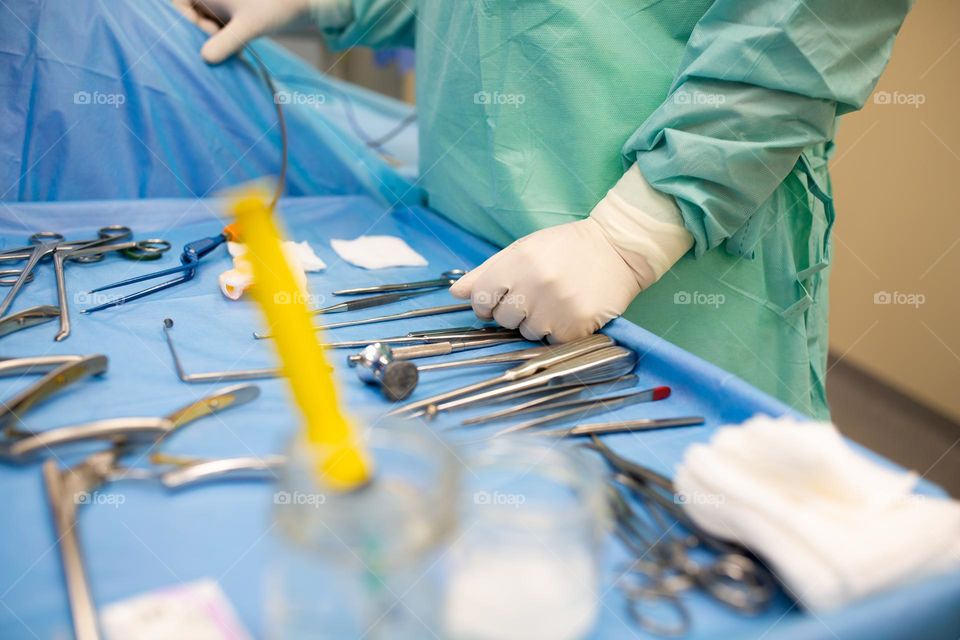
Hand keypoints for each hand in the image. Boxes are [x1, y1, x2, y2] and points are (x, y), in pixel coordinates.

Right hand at [173, 0, 349, 63]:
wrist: (303, 2)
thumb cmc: (275, 7)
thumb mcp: (249, 27)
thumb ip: (227, 42)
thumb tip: (205, 59)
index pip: (175, 3)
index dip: (183, 21)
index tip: (208, 34)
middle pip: (188, 14)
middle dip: (201, 34)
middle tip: (222, 48)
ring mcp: (220, 2)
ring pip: (203, 22)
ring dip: (214, 39)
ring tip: (233, 50)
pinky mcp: (230, 11)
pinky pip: (216, 26)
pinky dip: (223, 38)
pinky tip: (239, 51)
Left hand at [450, 218, 644, 341]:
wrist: (618, 248)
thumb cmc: (566, 248)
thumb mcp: (524, 249)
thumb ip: (487, 271)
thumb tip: (456, 292)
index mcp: (517, 261)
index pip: (481, 299)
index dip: (486, 304)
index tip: (499, 301)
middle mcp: (534, 284)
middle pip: (502, 319)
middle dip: (514, 311)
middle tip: (536, 295)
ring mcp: (555, 306)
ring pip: (527, 333)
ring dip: (537, 322)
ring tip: (556, 301)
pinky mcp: (576, 325)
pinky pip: (552, 341)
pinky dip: (558, 331)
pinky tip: (569, 311)